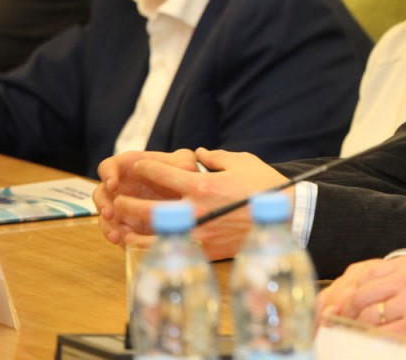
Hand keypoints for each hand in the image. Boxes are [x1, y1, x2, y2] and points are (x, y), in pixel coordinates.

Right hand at [95, 149, 197, 246]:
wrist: (185, 191)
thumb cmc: (180, 170)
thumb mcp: (184, 162)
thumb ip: (183, 161)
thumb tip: (188, 167)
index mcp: (127, 167)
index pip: (108, 167)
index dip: (107, 175)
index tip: (113, 184)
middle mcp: (119, 187)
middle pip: (100, 194)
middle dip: (102, 204)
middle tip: (110, 213)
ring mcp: (120, 206)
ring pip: (105, 216)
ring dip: (107, 225)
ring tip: (116, 235)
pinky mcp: (126, 223)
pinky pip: (116, 230)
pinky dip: (118, 236)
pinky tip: (124, 242)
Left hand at [106, 148, 289, 259]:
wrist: (288, 218)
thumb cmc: (266, 186)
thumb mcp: (242, 161)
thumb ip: (216, 157)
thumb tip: (199, 154)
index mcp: (203, 185)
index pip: (162, 175)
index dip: (145, 169)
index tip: (138, 167)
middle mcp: (196, 210)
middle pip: (147, 210)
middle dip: (127, 204)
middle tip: (117, 200)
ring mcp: (199, 233)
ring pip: (153, 237)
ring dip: (133, 231)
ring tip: (122, 227)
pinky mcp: (206, 251)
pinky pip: (172, 250)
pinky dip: (153, 248)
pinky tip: (143, 245)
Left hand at [317, 255, 405, 355]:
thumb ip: (404, 279)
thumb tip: (375, 298)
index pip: (363, 276)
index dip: (345, 296)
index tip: (335, 313)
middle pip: (358, 296)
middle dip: (343, 317)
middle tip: (334, 333)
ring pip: (365, 318)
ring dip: (355, 333)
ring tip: (351, 344)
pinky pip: (380, 338)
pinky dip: (369, 347)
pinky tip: (369, 351)